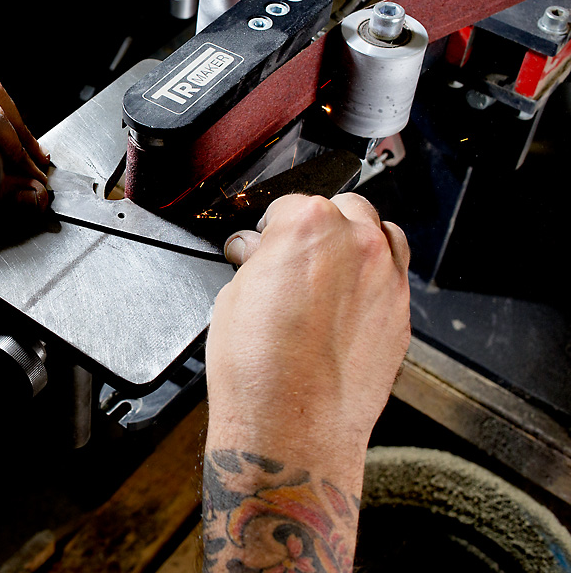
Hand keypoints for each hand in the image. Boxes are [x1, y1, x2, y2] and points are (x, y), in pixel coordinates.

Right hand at [207, 192, 410, 469]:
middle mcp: (356, 245)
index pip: (290, 205)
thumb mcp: (232, 297)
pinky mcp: (401, 315)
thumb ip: (255, 262)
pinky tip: (347, 303)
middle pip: (344, 208)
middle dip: (318, 227)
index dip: (269, 227)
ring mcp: (386, 279)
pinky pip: (394, 277)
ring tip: (328, 271)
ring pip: (381, 234)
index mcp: (308, 227)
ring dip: (356, 242)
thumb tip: (259, 255)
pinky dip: (374, 279)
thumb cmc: (258, 371)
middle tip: (293, 256)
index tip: (261, 245)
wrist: (292, 428)